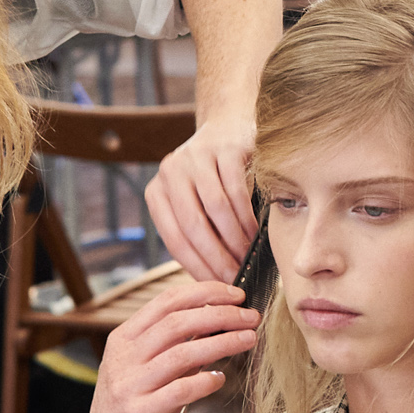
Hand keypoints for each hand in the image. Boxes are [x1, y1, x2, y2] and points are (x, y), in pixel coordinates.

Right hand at [76, 279, 256, 412]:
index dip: (204, 293)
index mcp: (123, 340)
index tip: (234, 295)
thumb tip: (216, 322)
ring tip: (249, 339)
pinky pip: (180, 390)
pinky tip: (220, 378)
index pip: (166, 301)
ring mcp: (129, 386)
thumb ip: (171, 348)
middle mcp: (123, 358)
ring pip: (183, 353)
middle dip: (221, 314)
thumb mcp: (143, 372)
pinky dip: (206, 381)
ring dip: (222, 342)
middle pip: (178, 322)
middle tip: (251, 316)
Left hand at [148, 114, 259, 280]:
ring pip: (215, 210)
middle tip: (235, 279)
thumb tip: (210, 282)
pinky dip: (247, 217)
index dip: (196, 266)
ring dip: (234, 240)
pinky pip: (236, 191)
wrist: (229, 126)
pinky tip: (256, 233)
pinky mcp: (223, 148)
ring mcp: (196, 157)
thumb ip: (195, 233)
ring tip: (247, 258)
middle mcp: (170, 172)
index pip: (174, 238)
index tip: (216, 286)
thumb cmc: (214, 176)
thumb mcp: (194, 201)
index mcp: (157, 191)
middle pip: (193, 226)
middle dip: (216, 257)